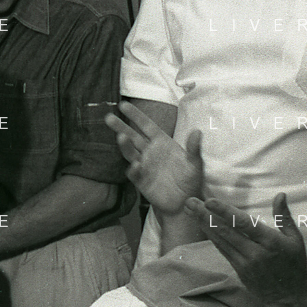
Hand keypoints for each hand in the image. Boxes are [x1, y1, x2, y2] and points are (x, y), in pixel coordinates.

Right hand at [106, 101, 202, 215]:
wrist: (183, 201)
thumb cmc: (190, 180)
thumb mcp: (195, 164)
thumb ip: (194, 149)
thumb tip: (198, 131)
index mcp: (161, 142)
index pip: (146, 125)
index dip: (135, 115)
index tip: (123, 104)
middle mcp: (150, 152)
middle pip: (133, 136)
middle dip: (121, 127)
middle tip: (108, 117)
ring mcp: (144, 165)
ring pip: (130, 152)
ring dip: (125, 145)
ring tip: (121, 136)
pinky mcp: (141, 180)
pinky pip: (134, 173)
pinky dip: (134, 169)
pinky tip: (136, 165)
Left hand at [186, 193, 306, 306]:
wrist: (288, 297)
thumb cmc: (294, 265)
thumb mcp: (295, 239)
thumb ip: (284, 217)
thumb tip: (280, 194)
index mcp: (270, 242)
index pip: (244, 224)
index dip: (225, 212)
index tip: (210, 202)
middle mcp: (255, 252)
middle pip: (226, 231)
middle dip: (205, 215)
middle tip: (190, 202)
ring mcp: (244, 262)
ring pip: (220, 240)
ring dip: (204, 223)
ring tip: (190, 210)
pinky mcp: (238, 268)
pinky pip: (222, 249)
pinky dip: (211, 235)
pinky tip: (202, 224)